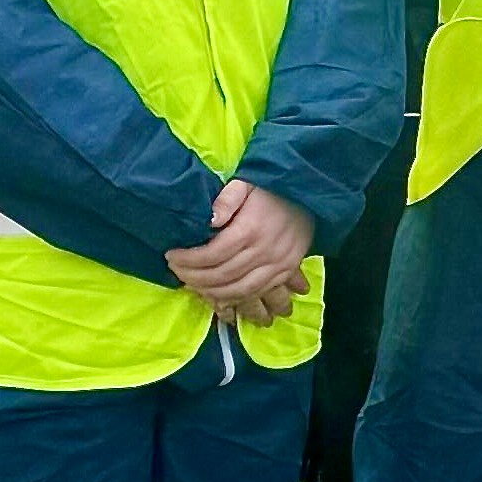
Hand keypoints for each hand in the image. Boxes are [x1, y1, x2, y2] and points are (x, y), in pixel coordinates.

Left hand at [168, 179, 313, 316]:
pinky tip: (217, 294)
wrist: (309, 196)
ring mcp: (276, 265)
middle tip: (176, 272)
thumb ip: (226, 199)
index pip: (212, 254)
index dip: (188, 259)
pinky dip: (234, 298)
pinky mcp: (284, 272)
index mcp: (250, 229)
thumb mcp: (246, 183)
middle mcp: (263, 251)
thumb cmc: (271, 190)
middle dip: (193, 277)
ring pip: (238, 290)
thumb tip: (210, 220)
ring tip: (192, 284)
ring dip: (211, 292)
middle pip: (221, 275)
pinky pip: (256, 293)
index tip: (171, 256)